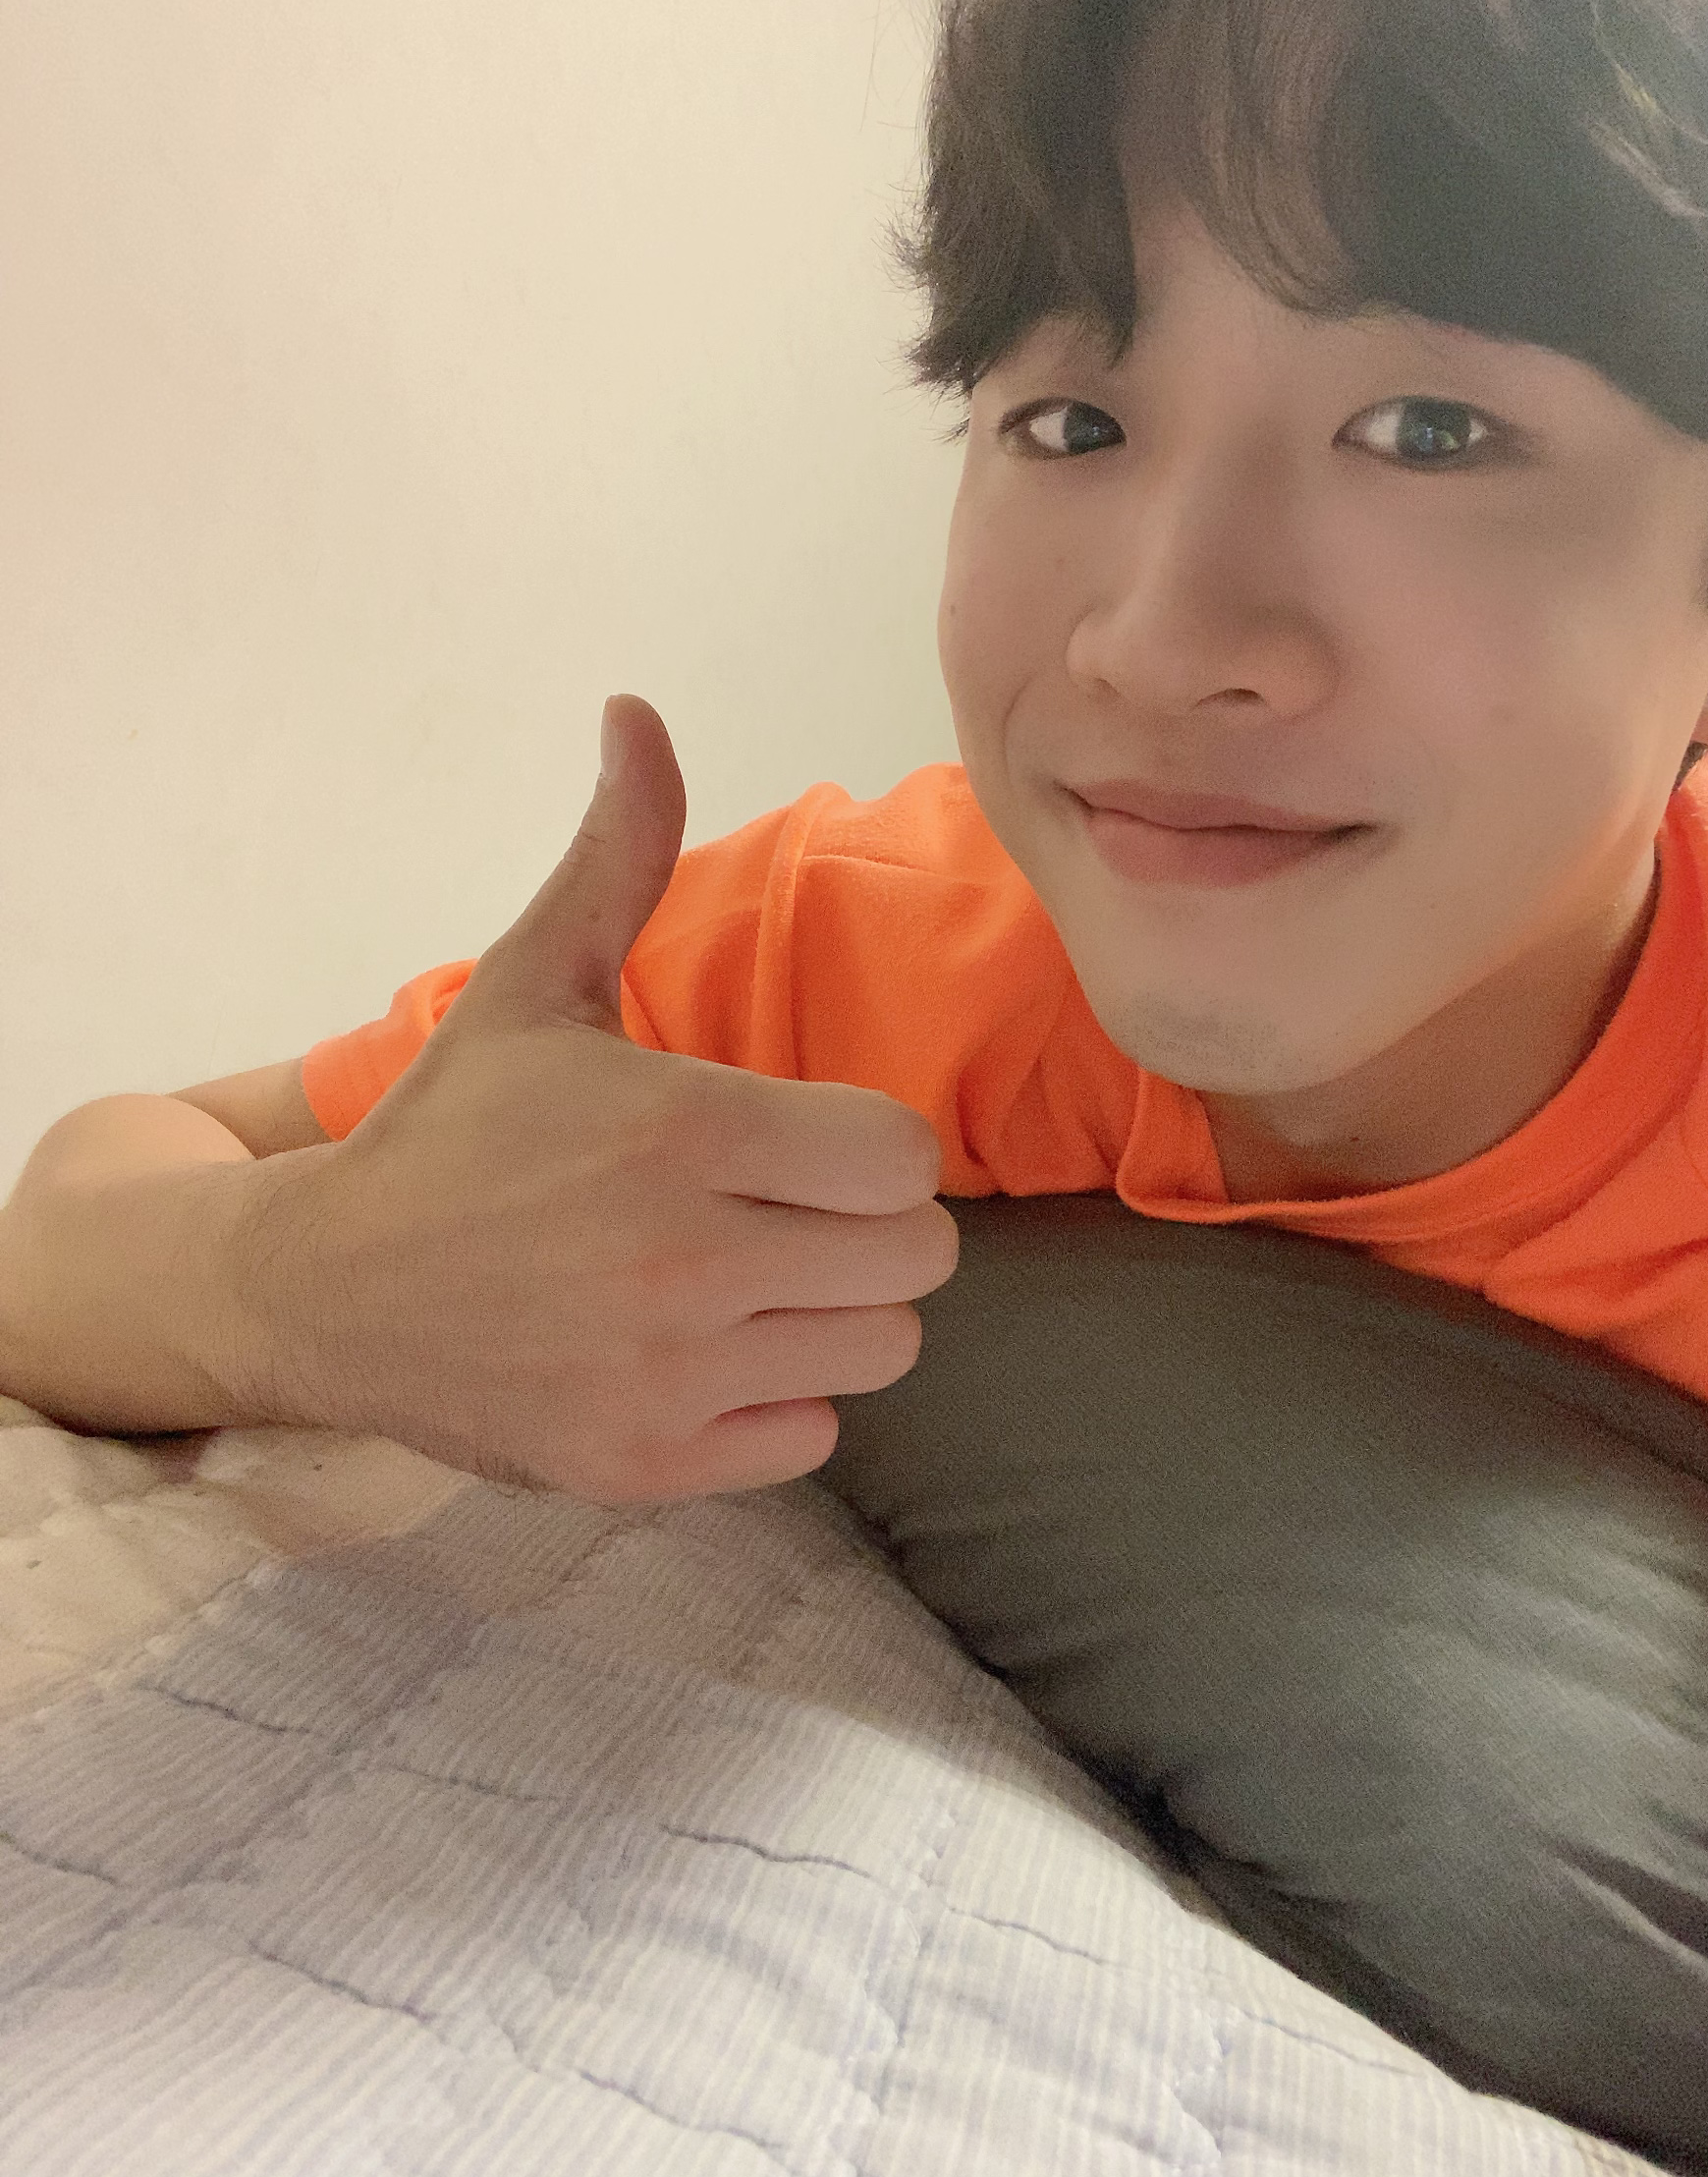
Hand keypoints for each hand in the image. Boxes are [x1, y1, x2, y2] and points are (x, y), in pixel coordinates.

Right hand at [251, 696, 957, 1501]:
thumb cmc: (453, 1130)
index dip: (869, 1145)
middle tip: (791, 1212)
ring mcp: (670, 1375)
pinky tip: (709, 1357)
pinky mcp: (650, 1464)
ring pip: (883, 1350)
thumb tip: (638, 712)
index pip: (904, 1157)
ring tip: (756, 1281)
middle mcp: (687, 1260)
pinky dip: (781, 1403)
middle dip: (868, 1228)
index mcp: (680, 1130)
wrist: (324, 1291)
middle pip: (915, 1258)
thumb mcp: (534, 983)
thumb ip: (616, 855)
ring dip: (836, 1314)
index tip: (807, 1140)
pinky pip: (815, 1439)